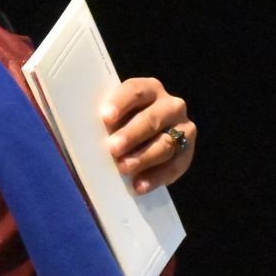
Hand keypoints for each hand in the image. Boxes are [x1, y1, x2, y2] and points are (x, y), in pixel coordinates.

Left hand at [102, 77, 195, 193]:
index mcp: (149, 89)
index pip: (136, 91)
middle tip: (112, 148)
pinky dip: (156, 177)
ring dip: (143, 157)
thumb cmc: (121, 126)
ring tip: (124, 168)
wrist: (144, 143)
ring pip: (166, 143)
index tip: (105, 118)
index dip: (120, 103)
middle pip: (152, 119)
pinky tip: (139, 185)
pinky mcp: (187, 151)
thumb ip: (106, 122)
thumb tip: (88, 135)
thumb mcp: (114, 118)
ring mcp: (183, 128)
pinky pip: (175, 165)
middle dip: (132, 134)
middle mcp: (170, 105)